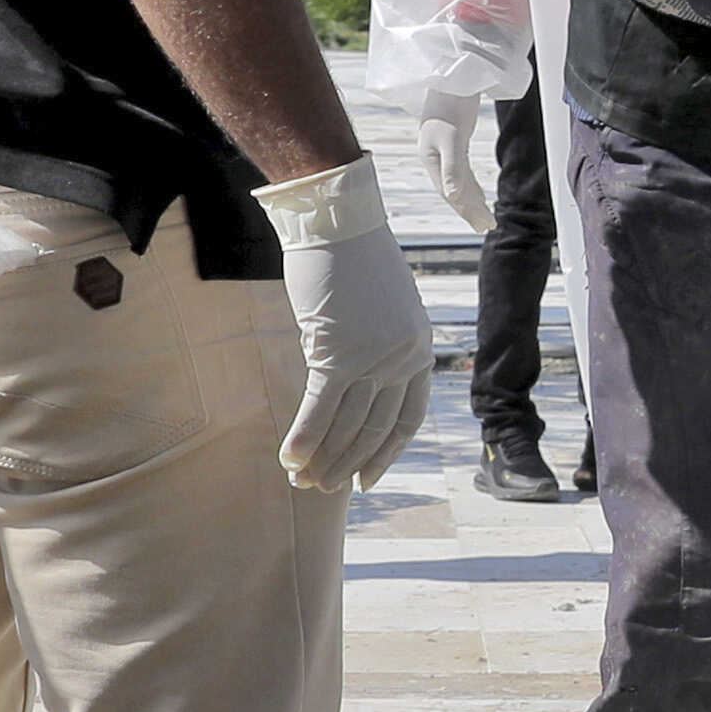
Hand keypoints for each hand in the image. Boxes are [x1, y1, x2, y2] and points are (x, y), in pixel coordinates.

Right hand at [254, 157, 434, 493]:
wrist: (338, 223)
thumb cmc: (353, 260)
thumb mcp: (379, 311)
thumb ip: (373, 350)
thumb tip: (345, 389)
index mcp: (419, 349)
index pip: (407, 417)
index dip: (386, 452)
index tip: (368, 478)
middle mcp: (403, 358)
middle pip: (374, 428)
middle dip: (347, 463)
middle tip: (324, 489)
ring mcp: (374, 357)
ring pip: (348, 423)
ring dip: (324, 458)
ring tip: (303, 483)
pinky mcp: (340, 352)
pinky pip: (322, 407)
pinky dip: (305, 437)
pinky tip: (291, 460)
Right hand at [418, 112, 491, 232]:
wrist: (449, 73)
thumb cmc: (450, 102)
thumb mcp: (452, 137)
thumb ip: (453, 168)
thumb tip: (455, 198)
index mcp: (431, 159)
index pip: (451, 193)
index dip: (467, 211)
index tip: (484, 225)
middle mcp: (435, 157)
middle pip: (454, 190)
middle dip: (470, 210)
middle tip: (487, 227)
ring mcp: (442, 149)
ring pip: (458, 181)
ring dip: (471, 199)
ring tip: (484, 216)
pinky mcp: (453, 139)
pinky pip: (461, 169)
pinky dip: (470, 183)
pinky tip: (478, 190)